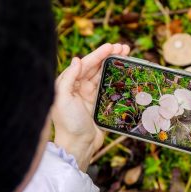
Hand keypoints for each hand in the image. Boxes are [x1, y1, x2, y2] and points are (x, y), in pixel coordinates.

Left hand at [52, 43, 129, 170]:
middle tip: (124, 48)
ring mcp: (91, 95)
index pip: (86, 64)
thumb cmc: (68, 123)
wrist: (79, 145)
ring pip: (105, 75)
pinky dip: (118, 79)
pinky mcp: (100, 104)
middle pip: (97, 67)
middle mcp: (80, 87)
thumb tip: (77, 59)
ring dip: (115, 65)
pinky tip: (126, 74)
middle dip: (110, 56)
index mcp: (70, 84)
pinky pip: (110, 88)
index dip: (99, 54)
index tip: (112, 46)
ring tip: (127, 56)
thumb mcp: (63, 99)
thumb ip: (68, 78)